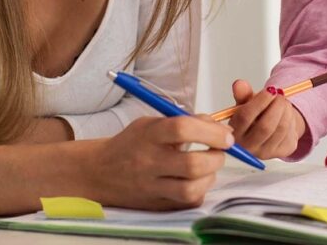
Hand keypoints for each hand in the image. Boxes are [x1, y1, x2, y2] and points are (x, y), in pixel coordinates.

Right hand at [85, 115, 230, 209]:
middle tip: (220, 151)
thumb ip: (184, 121)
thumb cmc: (132, 143)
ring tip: (208, 167)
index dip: (211, 131)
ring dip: (209, 177)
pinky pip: (187, 202)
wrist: (100, 171)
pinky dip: (199, 191)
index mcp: (149, 135)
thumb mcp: (152, 123)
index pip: (183, 128)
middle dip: (216, 157)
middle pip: (192, 164)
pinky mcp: (156, 205)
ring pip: (191, 189)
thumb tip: (219, 128)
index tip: (226, 135)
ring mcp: (151, 187)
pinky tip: (196, 181)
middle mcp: (149, 162)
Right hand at [227, 79, 305, 158]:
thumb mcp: (246, 103)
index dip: (258, 102)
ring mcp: (266, 152)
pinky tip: (286, 113)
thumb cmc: (255, 116)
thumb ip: (242, 94)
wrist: (270, 128)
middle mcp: (248, 147)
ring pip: (280, 129)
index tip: (269, 90)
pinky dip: (291, 119)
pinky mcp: (282, 152)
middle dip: (276, 106)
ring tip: (283, 102)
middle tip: (279, 95)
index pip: (244, 118)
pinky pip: (290, 133)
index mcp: (234, 133)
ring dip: (285, 110)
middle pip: (265, 127)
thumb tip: (239, 84)